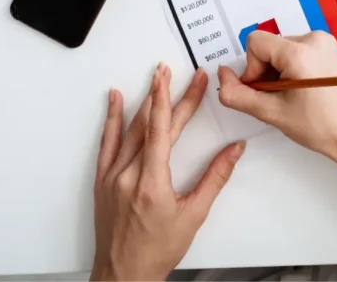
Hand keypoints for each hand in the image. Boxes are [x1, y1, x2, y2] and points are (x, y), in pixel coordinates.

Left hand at [92, 66, 243, 281]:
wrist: (123, 275)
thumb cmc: (156, 251)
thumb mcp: (193, 215)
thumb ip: (215, 178)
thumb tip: (233, 151)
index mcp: (150, 183)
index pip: (164, 129)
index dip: (176, 100)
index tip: (186, 79)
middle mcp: (127, 176)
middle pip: (150, 125)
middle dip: (168, 95)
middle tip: (181, 74)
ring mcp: (112, 177)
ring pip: (129, 130)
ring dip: (144, 101)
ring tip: (154, 78)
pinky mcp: (102, 182)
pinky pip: (107, 143)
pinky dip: (113, 120)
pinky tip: (116, 102)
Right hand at [218, 31, 336, 190]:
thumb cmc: (321, 126)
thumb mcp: (272, 112)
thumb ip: (238, 94)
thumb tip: (222, 76)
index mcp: (300, 51)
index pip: (256, 42)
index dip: (251, 68)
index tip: (263, 90)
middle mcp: (315, 40)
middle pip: (270, 46)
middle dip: (265, 72)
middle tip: (277, 99)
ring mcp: (326, 44)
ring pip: (283, 50)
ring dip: (279, 72)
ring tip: (292, 98)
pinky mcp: (331, 51)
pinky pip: (300, 53)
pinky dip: (293, 70)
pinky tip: (303, 93)